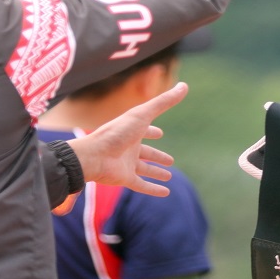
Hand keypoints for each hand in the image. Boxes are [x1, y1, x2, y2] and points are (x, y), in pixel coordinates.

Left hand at [66, 82, 186, 196]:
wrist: (94, 156)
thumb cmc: (117, 133)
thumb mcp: (143, 114)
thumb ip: (164, 101)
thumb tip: (185, 85)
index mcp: (131, 131)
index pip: (143, 130)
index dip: (151, 131)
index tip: (159, 133)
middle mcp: (129, 148)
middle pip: (146, 153)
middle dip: (157, 156)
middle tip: (170, 160)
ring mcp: (126, 164)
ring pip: (144, 169)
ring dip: (156, 172)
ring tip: (169, 176)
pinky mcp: (125, 179)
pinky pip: (142, 185)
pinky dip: (153, 189)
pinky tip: (166, 192)